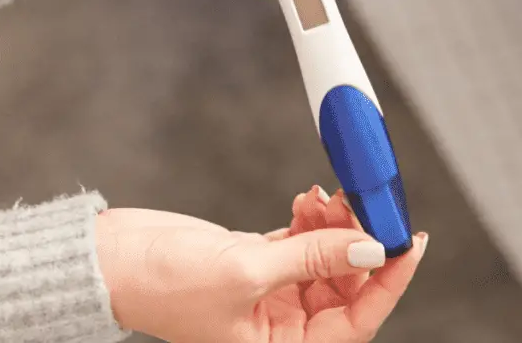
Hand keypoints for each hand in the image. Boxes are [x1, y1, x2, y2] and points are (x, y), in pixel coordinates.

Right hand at [95, 186, 426, 342]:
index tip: (409, 242)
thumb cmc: (165, 285)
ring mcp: (272, 291)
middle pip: (346, 285)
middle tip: (365, 202)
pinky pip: (302, 241)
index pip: (356, 321)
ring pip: (327, 257)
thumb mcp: (247, 271)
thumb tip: (371, 248)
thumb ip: (313, 258)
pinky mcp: (259, 261)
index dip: (389, 282)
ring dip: (333, 224)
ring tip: (324, 196)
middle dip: (358, 242)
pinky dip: (311, 218)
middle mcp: (283, 326)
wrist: (112, 260)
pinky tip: (309, 198)